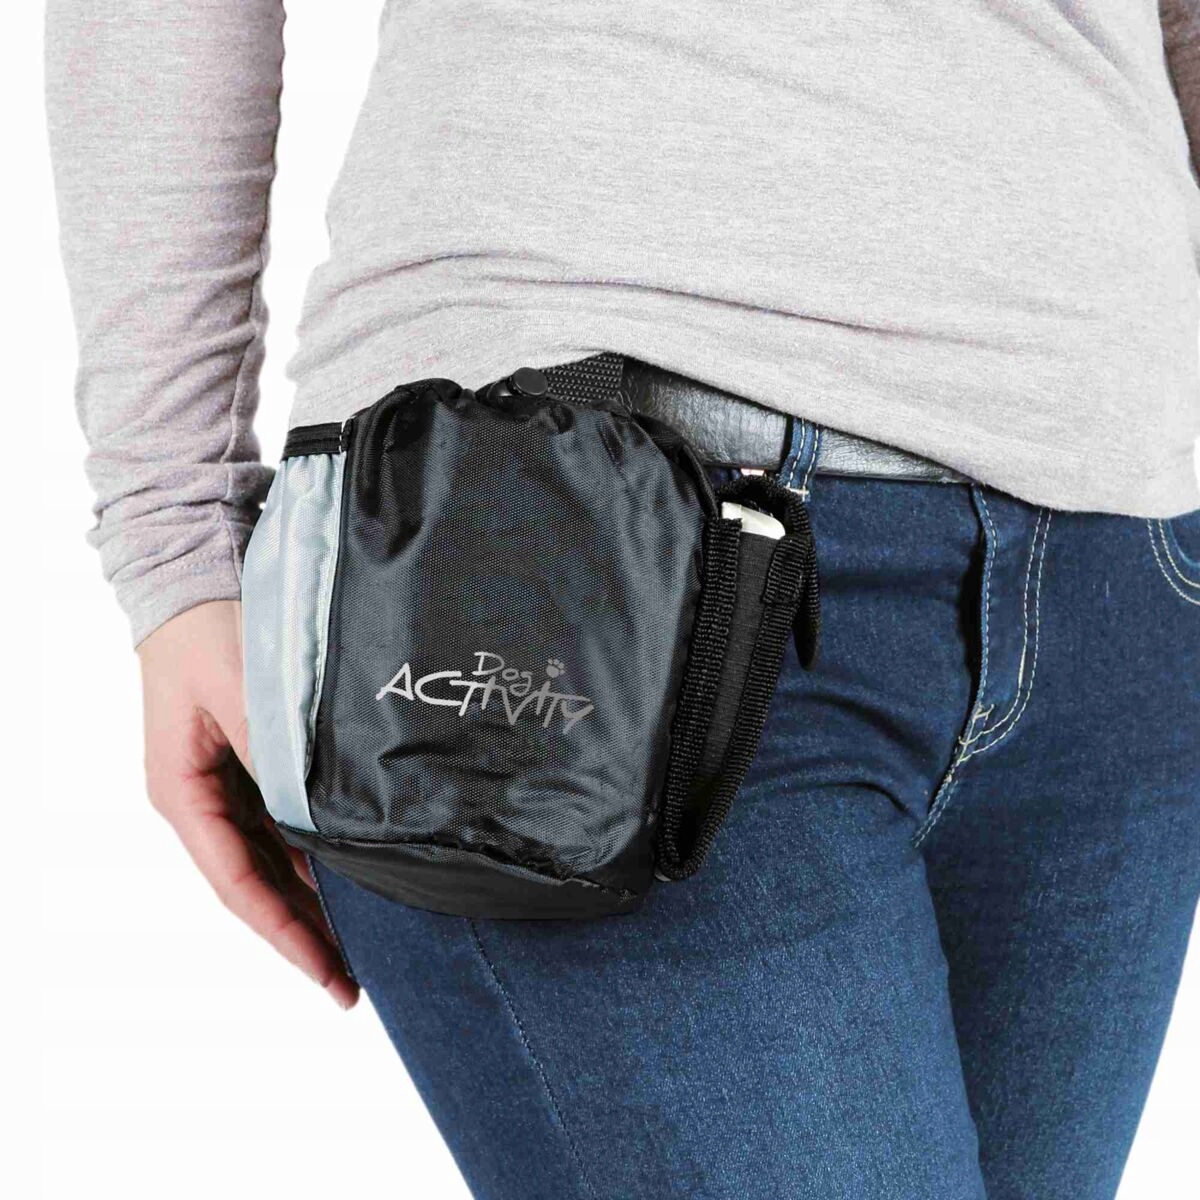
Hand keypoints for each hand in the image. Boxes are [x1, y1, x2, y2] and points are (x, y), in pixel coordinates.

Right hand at [138, 600, 357, 1008]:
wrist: (197, 573)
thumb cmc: (210, 628)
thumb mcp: (244, 692)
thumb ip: (278, 753)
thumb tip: (319, 816)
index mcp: (183, 793)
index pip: (238, 884)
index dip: (285, 934)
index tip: (328, 975)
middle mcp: (201, 799)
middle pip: (256, 883)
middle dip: (304, 930)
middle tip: (356, 978)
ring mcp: (225, 784)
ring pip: (272, 858)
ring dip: (312, 896)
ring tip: (363, 937)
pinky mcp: (249, 763)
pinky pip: (282, 823)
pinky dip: (314, 853)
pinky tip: (351, 873)